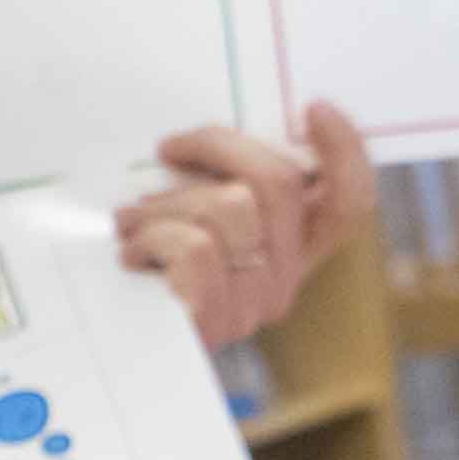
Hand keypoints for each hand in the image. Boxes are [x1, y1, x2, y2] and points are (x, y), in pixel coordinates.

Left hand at [117, 105, 374, 345]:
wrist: (110, 351)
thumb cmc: (144, 273)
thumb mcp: (190, 220)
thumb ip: (219, 186)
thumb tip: (210, 141)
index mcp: (288, 252)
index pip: (348, 204)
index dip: (345, 152)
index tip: (316, 108)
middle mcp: (282, 279)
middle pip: (279, 182)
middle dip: (217, 145)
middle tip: (169, 148)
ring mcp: (252, 303)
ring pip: (230, 208)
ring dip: (166, 203)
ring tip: (134, 221)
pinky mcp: (217, 318)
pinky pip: (196, 247)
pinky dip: (152, 236)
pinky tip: (133, 253)